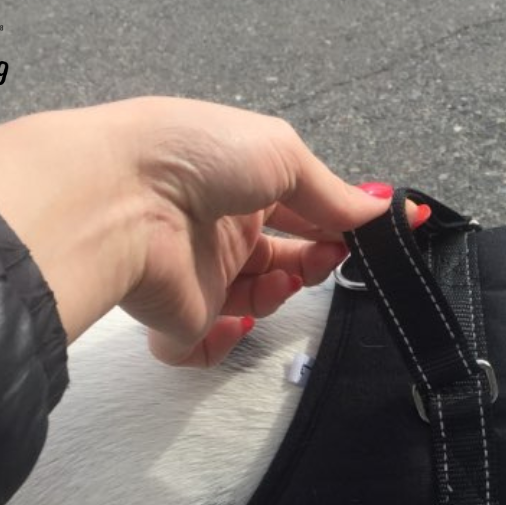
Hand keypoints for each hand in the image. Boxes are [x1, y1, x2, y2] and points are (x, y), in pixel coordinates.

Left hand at [0, 97, 414, 365]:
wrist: (121, 202)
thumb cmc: (194, 158)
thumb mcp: (281, 155)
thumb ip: (334, 193)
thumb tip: (384, 210)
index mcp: (237, 182)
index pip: (299, 210)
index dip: (336, 225)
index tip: (372, 236)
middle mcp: (217, 228)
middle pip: (284, 260)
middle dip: (314, 261)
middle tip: (327, 256)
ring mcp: (197, 275)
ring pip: (257, 301)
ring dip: (280, 293)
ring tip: (278, 281)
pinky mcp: (178, 320)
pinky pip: (206, 349)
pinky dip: (227, 342)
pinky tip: (238, 319)